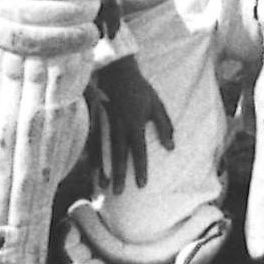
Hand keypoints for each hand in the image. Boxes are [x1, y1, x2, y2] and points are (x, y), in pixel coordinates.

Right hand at [85, 55, 173, 194]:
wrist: (117, 71)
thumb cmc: (139, 89)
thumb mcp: (156, 104)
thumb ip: (164, 126)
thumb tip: (171, 147)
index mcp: (135, 123)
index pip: (139, 150)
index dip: (140, 168)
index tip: (141, 185)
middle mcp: (119, 126)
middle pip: (119, 154)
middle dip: (119, 174)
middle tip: (118, 193)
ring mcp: (105, 124)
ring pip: (104, 151)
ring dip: (103, 169)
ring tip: (103, 187)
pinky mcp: (97, 120)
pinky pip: (94, 142)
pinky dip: (92, 157)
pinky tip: (92, 170)